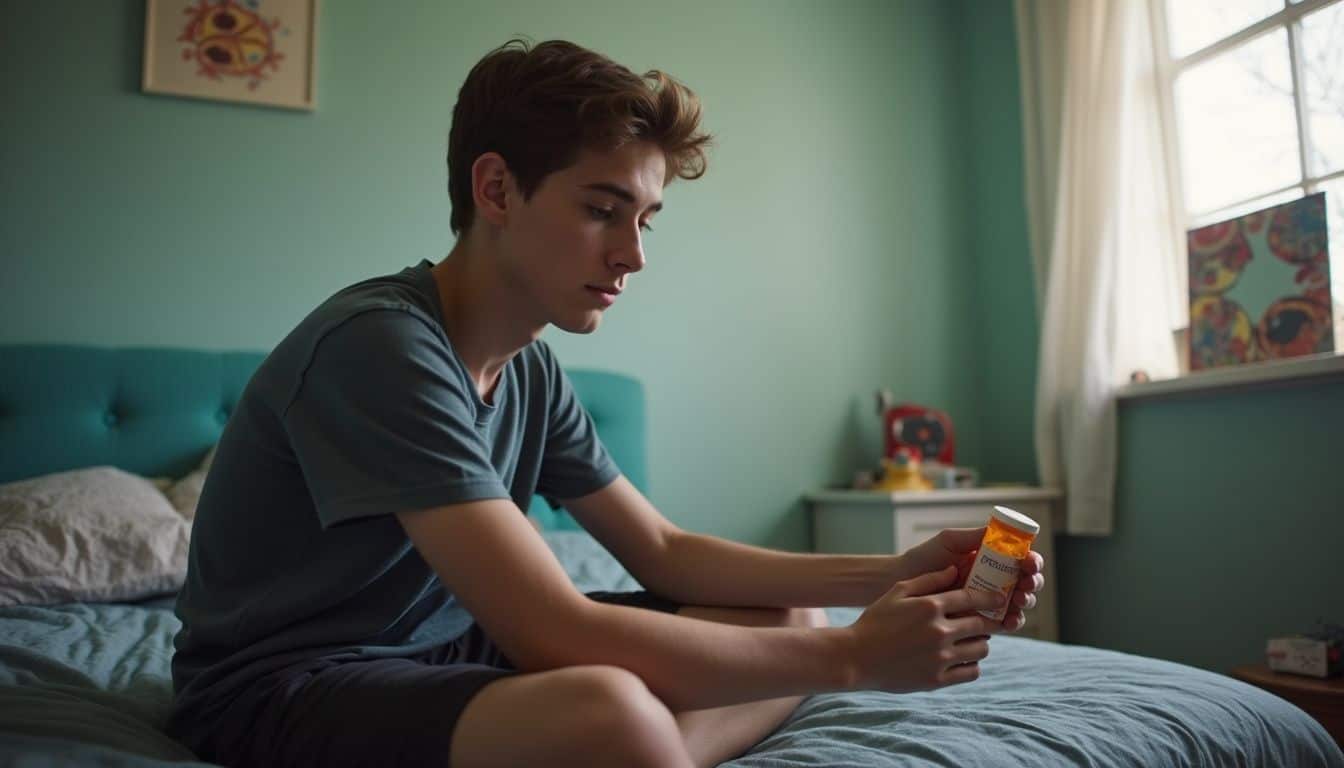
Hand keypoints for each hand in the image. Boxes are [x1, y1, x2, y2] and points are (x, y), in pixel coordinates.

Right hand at [847, 565, 1004, 692]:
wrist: (856, 658)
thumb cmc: (875, 621)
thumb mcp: (897, 592)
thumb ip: (928, 580)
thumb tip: (955, 569)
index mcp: (930, 606)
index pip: (972, 598)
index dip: (990, 597)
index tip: (1000, 598)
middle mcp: (939, 631)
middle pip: (982, 624)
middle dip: (989, 621)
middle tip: (989, 621)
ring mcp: (939, 658)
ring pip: (981, 649)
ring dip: (981, 643)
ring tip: (971, 641)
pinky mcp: (937, 679)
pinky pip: (971, 672)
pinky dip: (971, 664)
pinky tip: (961, 659)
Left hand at [899, 527, 1044, 632]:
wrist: (902, 582)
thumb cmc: (924, 559)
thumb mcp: (949, 542)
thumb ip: (973, 536)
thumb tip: (1000, 531)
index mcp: (991, 558)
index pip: (1021, 559)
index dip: (1032, 560)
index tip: (1029, 562)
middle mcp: (994, 579)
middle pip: (1026, 582)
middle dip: (1033, 582)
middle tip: (1026, 583)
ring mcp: (989, 601)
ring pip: (1019, 604)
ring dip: (1026, 602)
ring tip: (1019, 600)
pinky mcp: (981, 620)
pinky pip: (1003, 623)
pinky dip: (1012, 623)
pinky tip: (1009, 621)